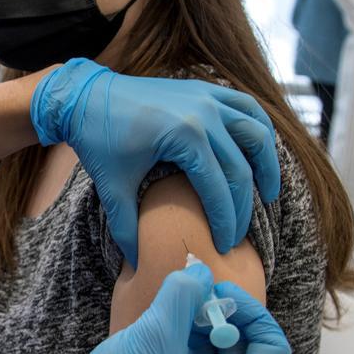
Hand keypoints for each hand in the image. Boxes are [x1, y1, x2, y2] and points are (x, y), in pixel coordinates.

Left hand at [29, 59, 280, 265]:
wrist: (85, 96)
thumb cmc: (97, 141)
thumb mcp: (111, 187)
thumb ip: (126, 228)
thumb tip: (139, 265)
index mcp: (184, 135)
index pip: (219, 189)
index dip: (225, 222)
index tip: (224, 246)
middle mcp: (204, 112)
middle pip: (241, 169)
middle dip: (243, 207)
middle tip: (238, 234)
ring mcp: (207, 96)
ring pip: (257, 133)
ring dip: (267, 165)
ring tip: (268, 195)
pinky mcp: (205, 88)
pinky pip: (246, 107)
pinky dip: (259, 129)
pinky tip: (259, 154)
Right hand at [40, 263, 291, 353]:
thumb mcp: (157, 336)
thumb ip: (183, 296)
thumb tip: (200, 271)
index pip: (271, 348)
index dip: (251, 312)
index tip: (219, 291)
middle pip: (247, 343)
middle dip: (223, 312)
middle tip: (194, 291)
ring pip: (220, 343)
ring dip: (202, 317)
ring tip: (175, 302)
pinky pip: (199, 349)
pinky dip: (187, 328)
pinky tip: (166, 314)